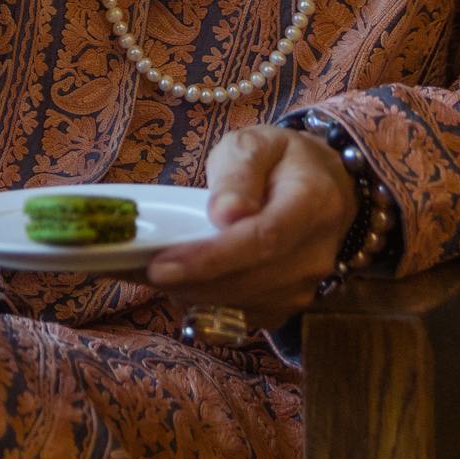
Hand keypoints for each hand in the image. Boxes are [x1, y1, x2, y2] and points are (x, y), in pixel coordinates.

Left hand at [145, 125, 355, 331]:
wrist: (326, 189)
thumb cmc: (282, 161)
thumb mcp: (258, 144)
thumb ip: (239, 171)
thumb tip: (223, 214)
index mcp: (313, 203)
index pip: (263, 240)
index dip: (211, 258)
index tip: (162, 264)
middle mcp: (314, 254)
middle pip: (248, 280)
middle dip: (188, 280)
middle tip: (133, 270)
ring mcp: (304, 288)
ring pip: (239, 303)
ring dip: (188, 293)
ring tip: (141, 273)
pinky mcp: (286, 306)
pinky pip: (238, 314)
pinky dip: (200, 302)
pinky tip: (172, 281)